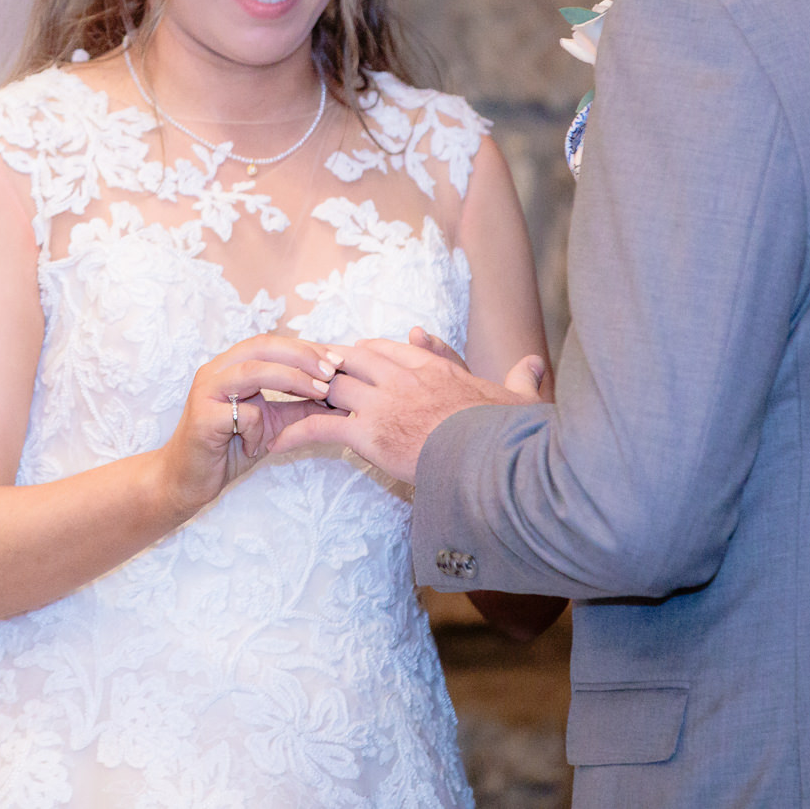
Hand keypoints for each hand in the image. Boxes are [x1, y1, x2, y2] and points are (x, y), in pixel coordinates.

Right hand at [154, 334, 339, 517]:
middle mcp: (215, 371)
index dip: (304, 348)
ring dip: (292, 379)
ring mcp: (205, 392)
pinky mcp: (202, 418)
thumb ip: (299, 408)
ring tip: (320, 393)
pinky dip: (260, 428)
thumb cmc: (228, 449)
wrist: (188, 481)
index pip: (270, 343)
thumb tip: (339, 399)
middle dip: (302, 356)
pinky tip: (259, 447)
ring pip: (253, 372)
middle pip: (262, 347)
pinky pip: (243, 414)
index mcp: (230, 366)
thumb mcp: (271, 424)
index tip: (337, 361)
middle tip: (332, 372)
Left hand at [269, 327, 544, 482]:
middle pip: (348, 360)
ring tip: (280, 404)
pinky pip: (321, 426)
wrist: (496, 461)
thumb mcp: (518, 399)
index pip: (383, 348)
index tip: (347, 364)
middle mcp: (401, 377)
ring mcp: (382, 403)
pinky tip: (274, 441)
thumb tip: (534, 362)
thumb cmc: (508, 433)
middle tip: (302, 382)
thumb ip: (519, 377)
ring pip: (330, 386)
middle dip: (324, 370)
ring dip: (305, 395)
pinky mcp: (369, 434)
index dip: (360, 356)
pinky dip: (295, 431)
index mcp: (431, 366)